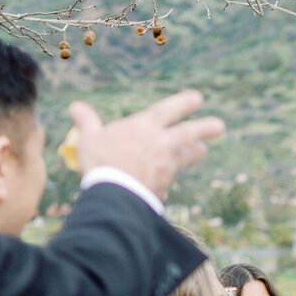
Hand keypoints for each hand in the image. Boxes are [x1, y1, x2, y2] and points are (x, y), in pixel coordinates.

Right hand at [69, 89, 224, 198]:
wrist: (116, 197)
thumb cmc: (101, 163)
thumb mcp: (89, 138)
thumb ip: (86, 120)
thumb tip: (75, 106)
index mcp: (146, 127)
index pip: (170, 109)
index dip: (184, 102)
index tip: (198, 98)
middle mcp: (163, 144)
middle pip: (190, 132)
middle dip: (206, 128)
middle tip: (220, 126)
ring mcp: (168, 165)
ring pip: (187, 155)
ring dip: (195, 152)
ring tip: (202, 149)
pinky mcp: (167, 184)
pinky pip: (173, 177)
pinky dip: (173, 175)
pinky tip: (172, 176)